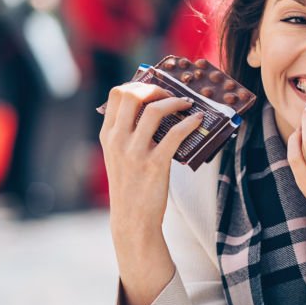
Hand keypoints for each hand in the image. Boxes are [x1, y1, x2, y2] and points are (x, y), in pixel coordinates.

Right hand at [99, 82, 203, 243]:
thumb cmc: (130, 186)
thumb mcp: (118, 156)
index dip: (139, 85)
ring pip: (154, 110)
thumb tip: (151, 109)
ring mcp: (135, 152)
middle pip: (133, 95)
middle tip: (171, 96)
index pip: (117, 94)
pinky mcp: (155, 164)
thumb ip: (126, 133)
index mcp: (108, 135)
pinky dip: (189, 123)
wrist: (132, 219)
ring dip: (175, 102)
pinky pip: (175, 134)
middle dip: (156, 89)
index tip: (155, 89)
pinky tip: (197, 121)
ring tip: (187, 105)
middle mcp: (118, 140)